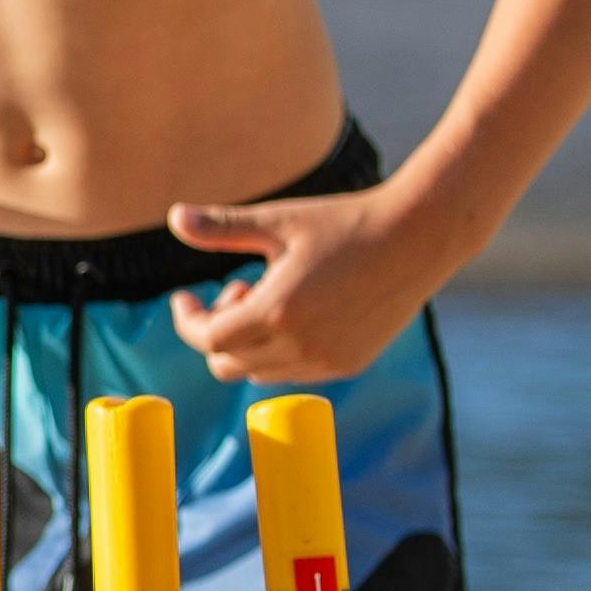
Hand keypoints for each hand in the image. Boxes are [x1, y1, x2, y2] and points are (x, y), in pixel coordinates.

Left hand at [163, 177, 451, 384]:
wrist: (416, 238)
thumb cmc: (344, 223)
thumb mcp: (279, 221)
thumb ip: (223, 227)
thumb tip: (174, 217)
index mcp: (276, 312)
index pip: (208, 339)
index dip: (188, 320)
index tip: (184, 298)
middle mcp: (299, 347)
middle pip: (227, 363)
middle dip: (216, 330)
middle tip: (237, 286)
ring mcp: (326, 361)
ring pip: (259, 372)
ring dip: (248, 342)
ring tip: (270, 294)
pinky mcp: (348, 363)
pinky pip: (294, 373)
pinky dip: (279, 351)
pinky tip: (296, 311)